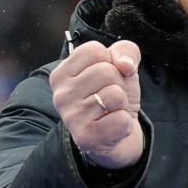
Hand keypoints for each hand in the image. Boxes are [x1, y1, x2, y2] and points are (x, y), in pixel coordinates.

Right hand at [48, 40, 141, 168]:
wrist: (118, 137)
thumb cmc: (113, 97)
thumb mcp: (121, 67)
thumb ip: (126, 51)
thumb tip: (125, 65)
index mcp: (62, 74)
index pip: (94, 50)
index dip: (110, 61)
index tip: (106, 77)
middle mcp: (61, 95)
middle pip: (106, 71)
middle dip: (119, 83)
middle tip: (110, 98)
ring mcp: (71, 117)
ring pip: (115, 95)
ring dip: (122, 104)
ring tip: (111, 112)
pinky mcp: (86, 137)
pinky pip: (121, 120)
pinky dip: (125, 124)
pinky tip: (113, 128)